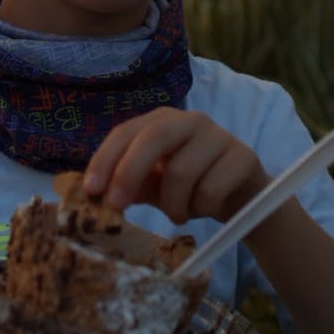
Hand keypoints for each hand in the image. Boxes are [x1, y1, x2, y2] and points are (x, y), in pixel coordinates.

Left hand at [84, 107, 269, 223]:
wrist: (242, 197)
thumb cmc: (191, 187)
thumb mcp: (154, 185)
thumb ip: (126, 185)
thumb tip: (90, 195)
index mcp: (162, 121)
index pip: (126, 131)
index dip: (105, 159)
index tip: (91, 190)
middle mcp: (190, 120)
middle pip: (153, 138)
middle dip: (129, 173)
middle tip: (117, 206)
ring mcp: (219, 135)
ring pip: (182, 172)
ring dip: (173, 205)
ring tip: (179, 214)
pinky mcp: (243, 156)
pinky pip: (211, 190)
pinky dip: (201, 209)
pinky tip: (205, 208)